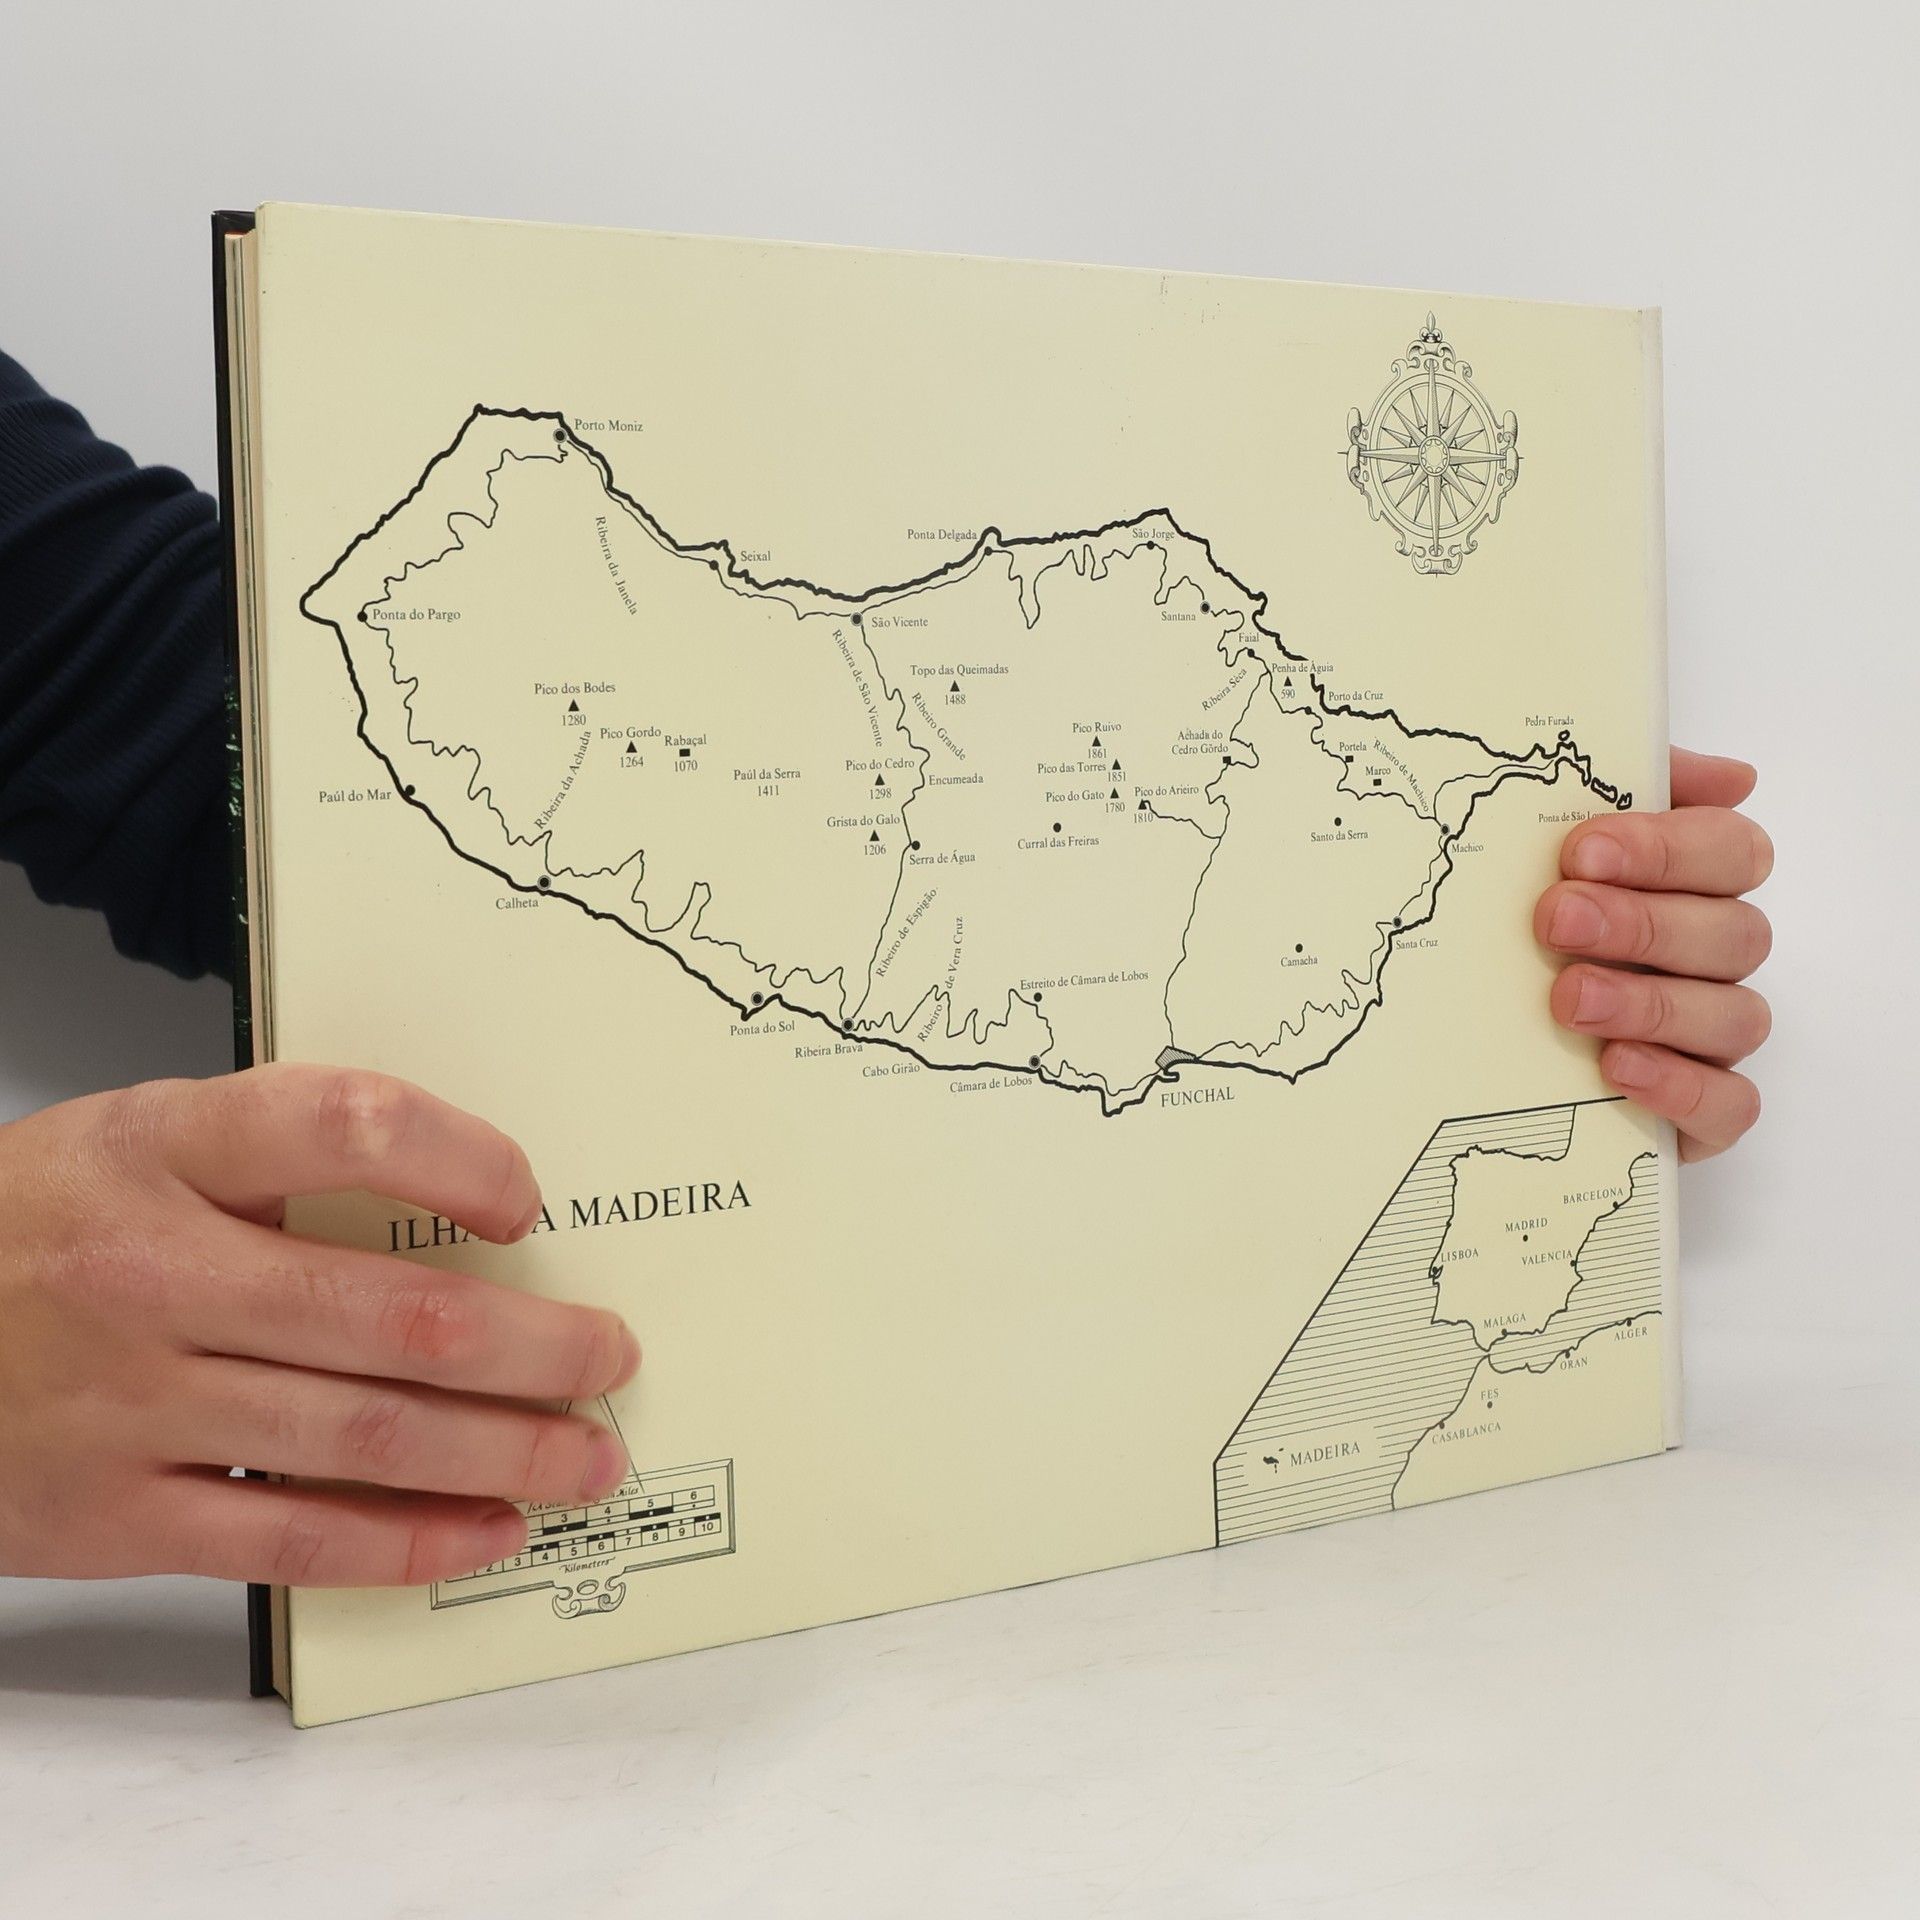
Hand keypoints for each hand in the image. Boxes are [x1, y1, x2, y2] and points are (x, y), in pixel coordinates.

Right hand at [0, 1063, 639, 1585]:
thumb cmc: (34, 1227)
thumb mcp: (137, 1139)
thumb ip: (276, 1153)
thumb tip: (460, 1208)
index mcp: (160, 1149)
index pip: (343, 1124)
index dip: (461, 1161)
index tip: (528, 1203)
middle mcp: (151, 1272)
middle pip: (393, 1315)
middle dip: (536, 1347)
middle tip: (612, 1356)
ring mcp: (133, 1401)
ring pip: (365, 1436)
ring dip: (504, 1451)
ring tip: (586, 1456)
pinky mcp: (116, 1515)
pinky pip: (291, 1540)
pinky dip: (406, 1543)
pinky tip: (485, 1531)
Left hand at [1536, 747, 1772, 1160]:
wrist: (1463, 1040)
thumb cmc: (1521, 927)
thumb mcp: (1541, 845)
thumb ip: (1622, 788)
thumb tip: (1730, 775)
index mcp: (1692, 884)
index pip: (1731, 849)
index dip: (1667, 847)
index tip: (1581, 851)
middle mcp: (1713, 957)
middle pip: (1733, 933)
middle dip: (1642, 924)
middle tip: (1555, 921)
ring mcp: (1710, 1036)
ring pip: (1735, 1016)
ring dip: (1652, 1004)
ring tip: (1570, 999)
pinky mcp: (1699, 1109)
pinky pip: (1729, 1103)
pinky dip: (1680, 1086)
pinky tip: (1617, 1066)